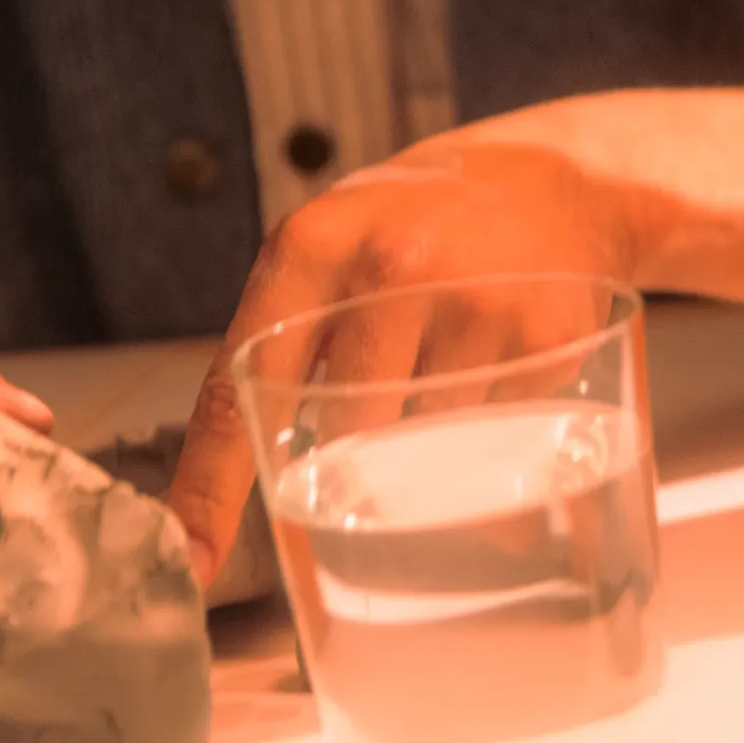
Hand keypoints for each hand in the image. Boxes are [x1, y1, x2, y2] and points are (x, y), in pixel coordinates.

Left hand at [166, 140, 644, 588]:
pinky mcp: (544, 337)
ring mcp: (474, 302)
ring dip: (432, 427)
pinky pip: (497, 429)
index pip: (239, 390)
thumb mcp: (330, 246)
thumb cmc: (416, 225)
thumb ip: (287, 341)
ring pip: (425, 441)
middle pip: (345, 432)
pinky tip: (502, 353)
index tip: (192, 564)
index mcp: (311, 248)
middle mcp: (390, 269)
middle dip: (361, 442)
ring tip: (455, 355)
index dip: (210, 488)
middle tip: (395, 392)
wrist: (551, 178)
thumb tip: (257, 478)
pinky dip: (492, 412)